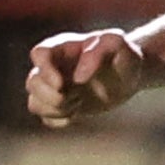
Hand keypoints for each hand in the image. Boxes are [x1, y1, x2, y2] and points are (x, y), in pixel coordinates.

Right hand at [27, 26, 146, 126]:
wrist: (131, 74)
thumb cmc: (124, 54)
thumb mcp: (118, 45)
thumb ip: (98, 51)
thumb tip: (78, 76)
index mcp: (64, 48)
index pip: (39, 53)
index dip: (45, 71)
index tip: (61, 84)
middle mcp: (54, 67)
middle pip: (32, 82)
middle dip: (50, 96)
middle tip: (76, 98)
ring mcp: (56, 87)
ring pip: (34, 102)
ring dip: (54, 109)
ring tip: (78, 103)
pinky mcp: (62, 105)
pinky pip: (45, 117)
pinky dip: (58, 120)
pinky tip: (76, 114)